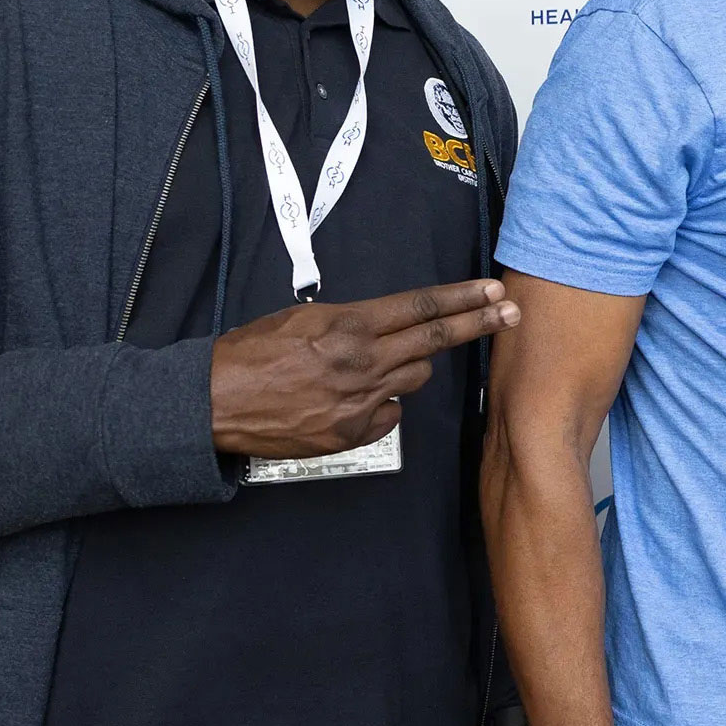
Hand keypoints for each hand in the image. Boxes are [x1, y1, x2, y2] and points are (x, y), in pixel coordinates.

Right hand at [210, 279, 519, 459]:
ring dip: (412, 367)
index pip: (421, 307)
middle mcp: (362, 362)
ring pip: (415, 379)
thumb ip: (351, 322)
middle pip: (435, 341)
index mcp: (348, 326)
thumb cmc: (251, 354)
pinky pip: (390, 414)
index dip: (462, 299)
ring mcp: (360, 401)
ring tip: (380, 363)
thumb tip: (384, 326)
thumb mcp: (301, 318)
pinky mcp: (353, 434)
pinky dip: (384, 404)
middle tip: (510, 314)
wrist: (215, 403)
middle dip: (477, 324)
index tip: (492, 291)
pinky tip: (356, 398)